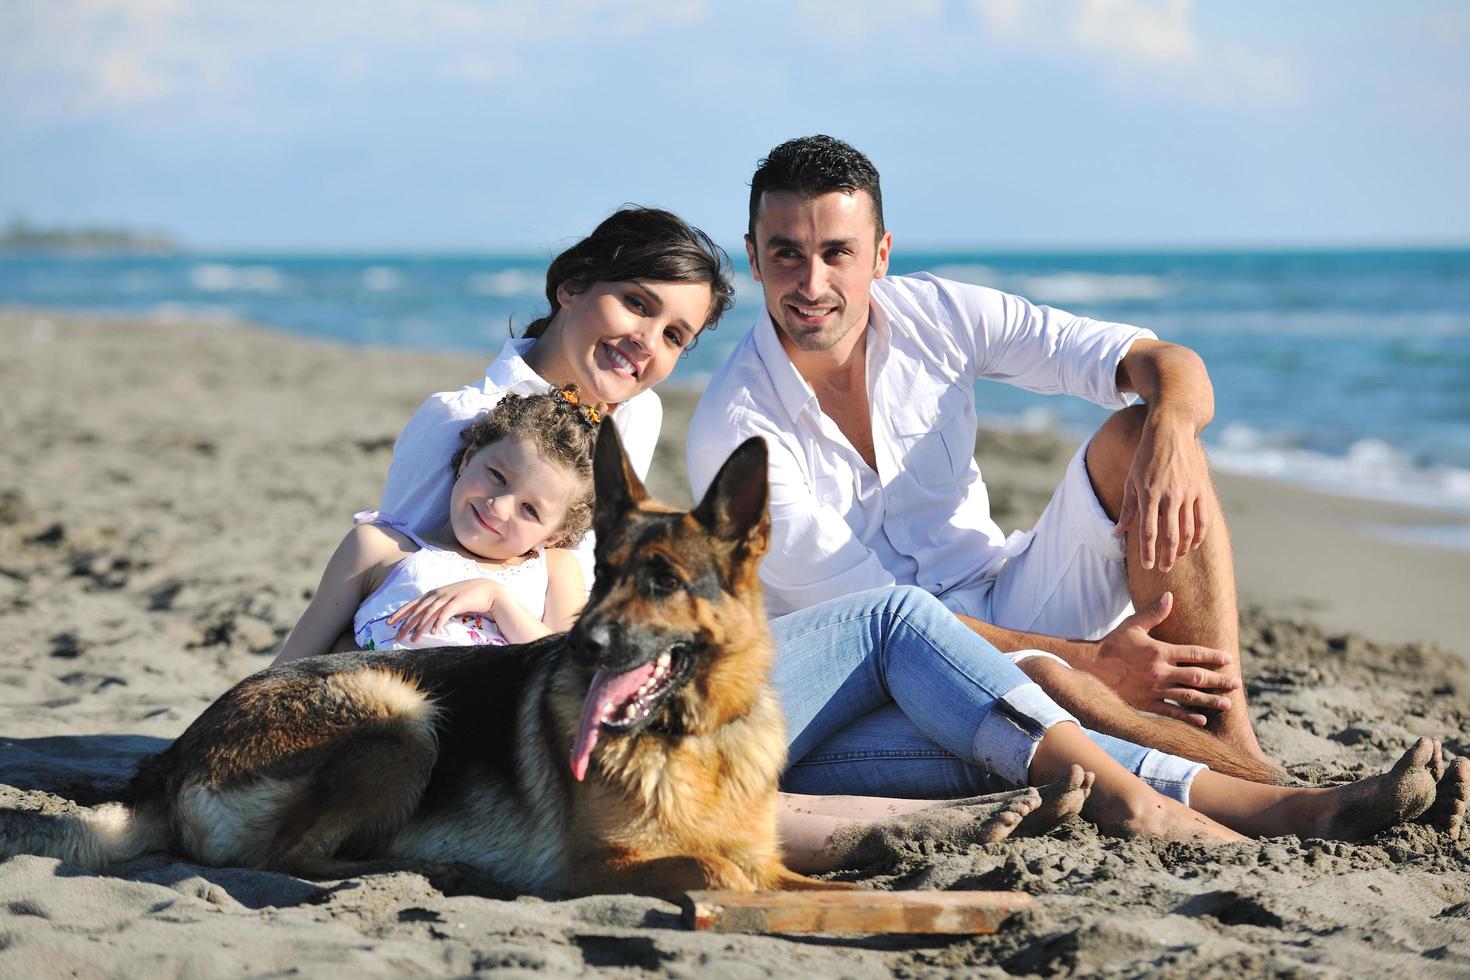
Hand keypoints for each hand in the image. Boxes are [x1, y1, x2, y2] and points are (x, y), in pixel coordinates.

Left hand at [386, 579, 499, 641]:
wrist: (486, 590)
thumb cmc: (466, 596)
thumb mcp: (447, 600)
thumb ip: (436, 607)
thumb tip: (423, 619)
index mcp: (433, 594)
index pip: (412, 604)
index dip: (399, 613)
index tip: (388, 624)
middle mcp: (437, 594)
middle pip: (417, 610)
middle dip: (405, 624)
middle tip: (397, 637)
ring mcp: (447, 597)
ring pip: (429, 613)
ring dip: (420, 627)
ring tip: (413, 640)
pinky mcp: (458, 602)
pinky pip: (445, 613)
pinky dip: (438, 622)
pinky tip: (434, 632)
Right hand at [1092, 592, 1237, 725]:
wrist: (1089, 668)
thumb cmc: (1112, 644)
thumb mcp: (1132, 625)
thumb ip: (1154, 613)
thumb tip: (1169, 596)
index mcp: (1159, 651)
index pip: (1194, 654)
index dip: (1213, 657)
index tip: (1229, 659)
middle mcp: (1160, 671)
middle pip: (1197, 677)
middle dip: (1219, 681)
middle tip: (1237, 684)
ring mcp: (1154, 689)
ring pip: (1187, 697)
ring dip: (1209, 700)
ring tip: (1227, 704)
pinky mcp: (1145, 703)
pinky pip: (1170, 712)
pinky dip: (1187, 716)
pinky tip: (1202, 719)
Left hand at [1112, 415, 1209, 571]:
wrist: (1171, 431)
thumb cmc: (1146, 457)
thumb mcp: (1130, 480)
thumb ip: (1127, 509)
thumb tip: (1117, 533)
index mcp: (1149, 494)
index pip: (1149, 531)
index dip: (1148, 551)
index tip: (1147, 566)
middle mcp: (1170, 495)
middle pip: (1170, 535)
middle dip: (1166, 556)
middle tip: (1163, 570)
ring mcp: (1188, 492)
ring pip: (1188, 530)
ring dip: (1182, 548)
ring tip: (1175, 559)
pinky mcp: (1201, 488)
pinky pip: (1203, 518)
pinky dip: (1199, 535)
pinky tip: (1192, 545)